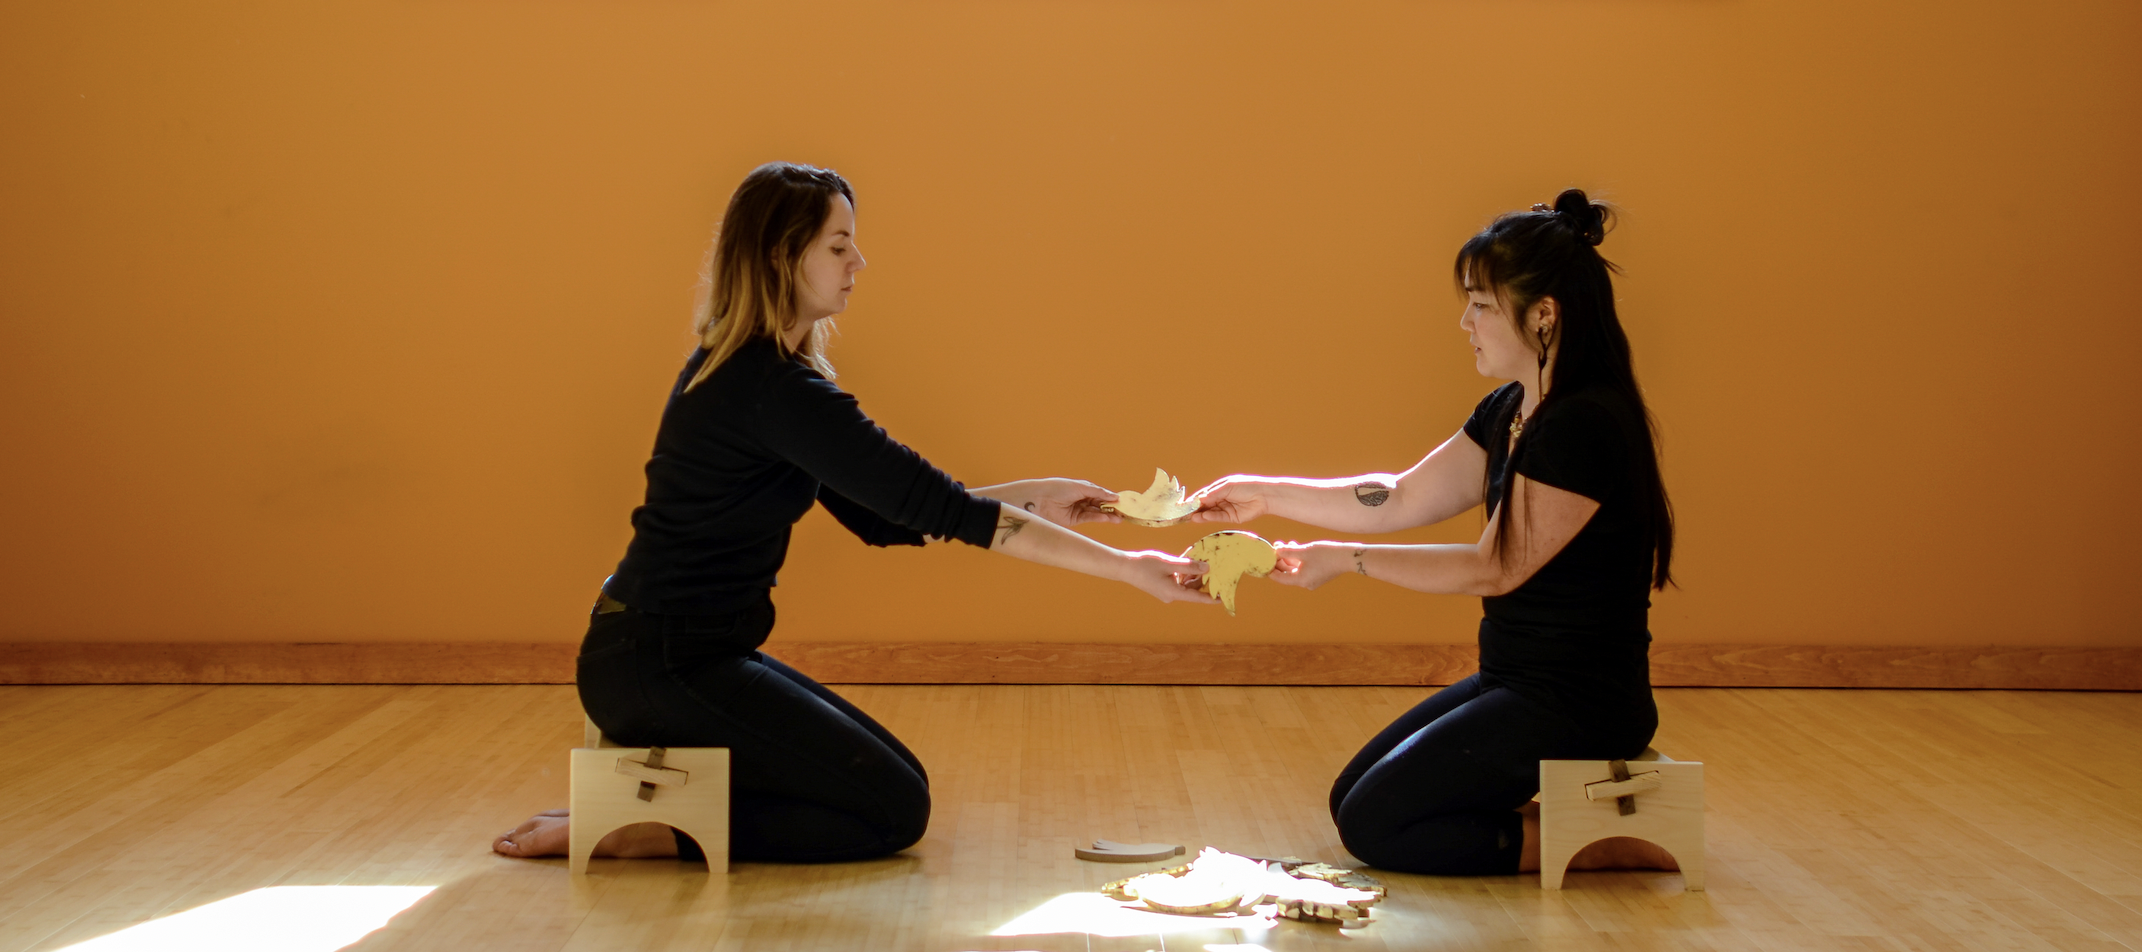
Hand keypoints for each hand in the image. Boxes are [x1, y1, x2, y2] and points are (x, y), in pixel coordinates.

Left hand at [989, 478, 1121, 526]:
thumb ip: (1097, 492)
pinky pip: (1088, 518)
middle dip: (1111, 507)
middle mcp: (1079, 498)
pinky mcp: (1073, 520)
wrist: (1037, 501)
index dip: (1110, 497)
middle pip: (1099, 503)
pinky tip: (1107, 518)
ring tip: (1119, 518)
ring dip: (1107, 515)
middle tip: (1124, 512)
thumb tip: (1114, 496)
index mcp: (1080, 487)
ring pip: (1096, 512)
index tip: (1122, 501)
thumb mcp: (1079, 487)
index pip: (1099, 493)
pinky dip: (1098, 517)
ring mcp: (1076, 509)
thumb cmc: (1056, 488)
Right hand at [1120, 550, 1217, 604]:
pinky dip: (1185, 573)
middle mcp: (1172, 595)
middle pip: (1194, 589)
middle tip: (1216, 567)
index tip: (1224, 597)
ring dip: (1194, 574)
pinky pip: (1179, 581)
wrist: (1125, 567)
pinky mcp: (1163, 586)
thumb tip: (1207, 567)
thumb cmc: (1145, 565)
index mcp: (1174, 593)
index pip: (1198, 598)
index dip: (1212, 597)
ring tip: (1202, 560)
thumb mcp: (1169, 563)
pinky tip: (1188, 562)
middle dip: (1204, 579)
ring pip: (1187, 584)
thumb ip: (1189, 566)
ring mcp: (1167, 591)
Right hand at [1188, 476, 1270, 523]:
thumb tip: (1200, 499)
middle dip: (1195, 509)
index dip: (1194, 499)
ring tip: (1191, 517)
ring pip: (1210, 512)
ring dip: (1201, 514)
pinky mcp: (1231, 517)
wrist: (1264, 496)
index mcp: (1219, 489)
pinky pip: (1218, 517)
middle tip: (1184, 514)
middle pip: (1205, 505)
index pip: (1204, 495)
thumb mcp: (1228, 487)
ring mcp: (1226, 508)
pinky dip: (1210, 517)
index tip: (1184, 504)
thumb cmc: (1246, 486)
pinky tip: (1204, 516)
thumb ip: (1214, 494)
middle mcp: (1221, 498)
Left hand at [1269, 541, 1356, 590]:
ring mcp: (1312, 579)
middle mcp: (1306, 583)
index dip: (1270, 569)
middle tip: (1273, 548)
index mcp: (1301, 580)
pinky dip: (1298, 559)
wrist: (1348, 557)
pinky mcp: (1318, 574)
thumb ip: (1287, 551)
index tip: (1263, 560)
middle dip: (1279, 560)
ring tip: (1283, 544)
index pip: (1280, 578)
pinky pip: (1303, 567)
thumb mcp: (1304, 551)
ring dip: (1288, 557)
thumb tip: (1275, 550)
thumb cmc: (1326, 554)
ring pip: (1295, 568)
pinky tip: (1295, 547)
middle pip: (1287, 573)